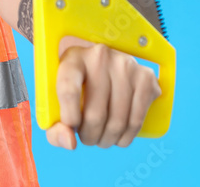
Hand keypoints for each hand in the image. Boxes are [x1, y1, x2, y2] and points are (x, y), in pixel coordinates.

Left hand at [45, 37, 161, 149]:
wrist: (104, 65)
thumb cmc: (76, 87)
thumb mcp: (57, 99)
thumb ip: (54, 127)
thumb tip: (70, 143)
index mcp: (72, 58)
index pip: (68, 89)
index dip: (68, 117)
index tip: (71, 128)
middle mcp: (100, 57)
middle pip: (95, 113)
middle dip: (89, 136)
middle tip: (87, 138)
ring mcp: (126, 66)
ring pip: (117, 121)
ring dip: (107, 140)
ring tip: (101, 138)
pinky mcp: (145, 77)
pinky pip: (136, 120)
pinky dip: (126, 138)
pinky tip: (118, 138)